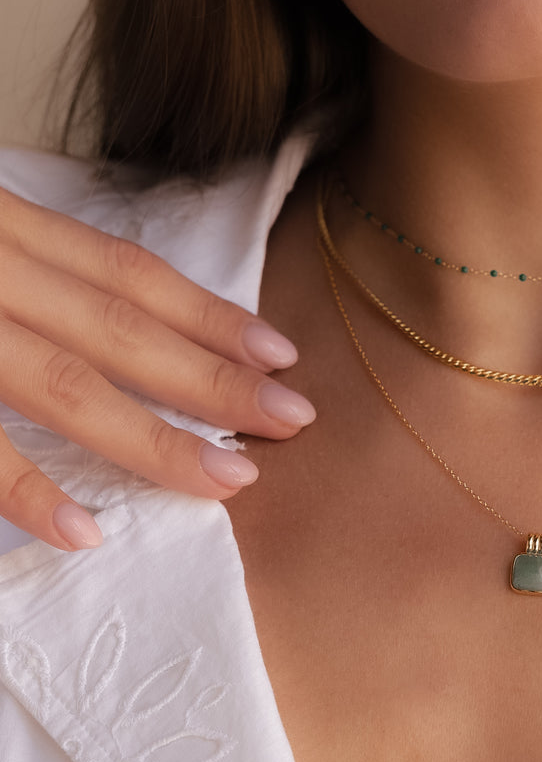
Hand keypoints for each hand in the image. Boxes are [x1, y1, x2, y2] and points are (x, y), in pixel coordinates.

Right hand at [0, 185, 314, 550]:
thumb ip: (27, 265)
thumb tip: (100, 321)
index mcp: (6, 229)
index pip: (128, 274)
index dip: (210, 315)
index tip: (282, 354)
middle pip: (121, 329)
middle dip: (215, 379)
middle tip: (294, 419)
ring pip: (66, 385)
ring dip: (156, 439)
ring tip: (231, 479)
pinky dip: (29, 491)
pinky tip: (88, 532)